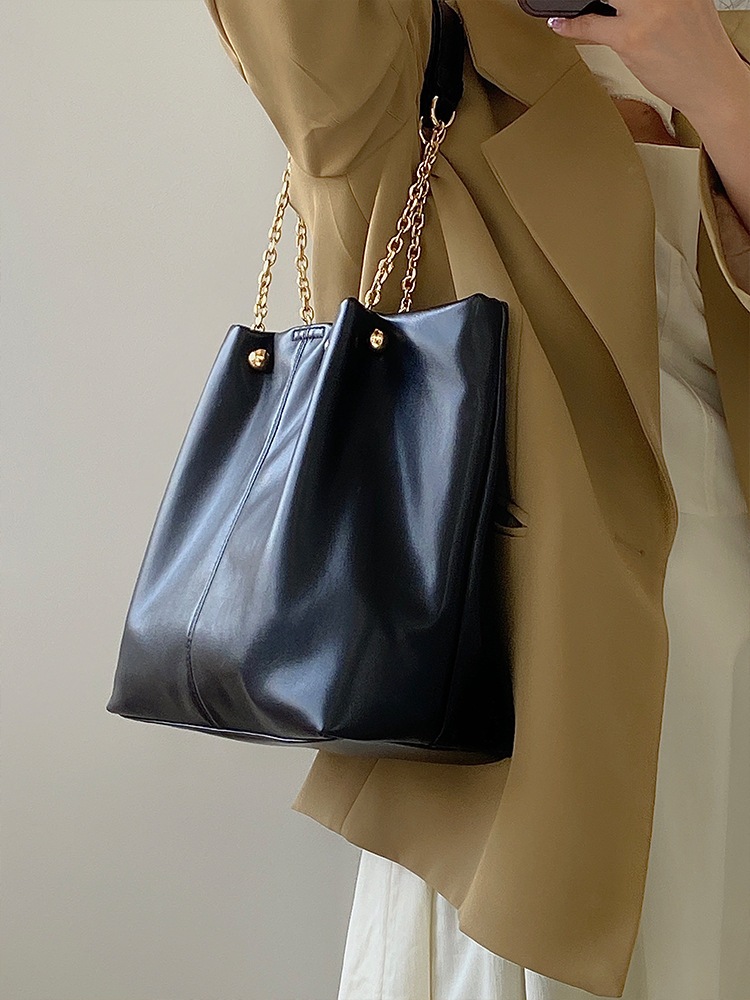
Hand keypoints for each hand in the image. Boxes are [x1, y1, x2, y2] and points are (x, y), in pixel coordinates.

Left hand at [547, 0, 746, 117]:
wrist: (710, 81)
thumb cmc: (698, 48)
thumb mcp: (686, 4)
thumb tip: (621, 1)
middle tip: (592, 0)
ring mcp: (647, 11)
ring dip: (587, 3)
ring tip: (574, 5)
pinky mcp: (631, 38)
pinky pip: (589, 26)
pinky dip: (570, 25)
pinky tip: (560, 23)